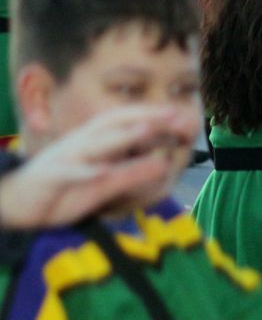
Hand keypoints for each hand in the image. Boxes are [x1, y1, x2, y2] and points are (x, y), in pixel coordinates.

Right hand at [0, 106, 195, 228]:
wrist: (17, 204)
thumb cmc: (66, 191)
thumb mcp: (106, 184)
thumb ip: (133, 174)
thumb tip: (164, 165)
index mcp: (95, 140)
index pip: (127, 120)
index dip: (155, 115)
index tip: (185, 117)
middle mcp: (82, 142)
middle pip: (115, 122)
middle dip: (146, 117)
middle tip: (177, 116)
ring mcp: (66, 157)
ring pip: (96, 144)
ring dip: (122, 136)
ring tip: (148, 130)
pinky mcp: (50, 176)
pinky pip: (69, 172)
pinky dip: (86, 171)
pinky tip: (103, 171)